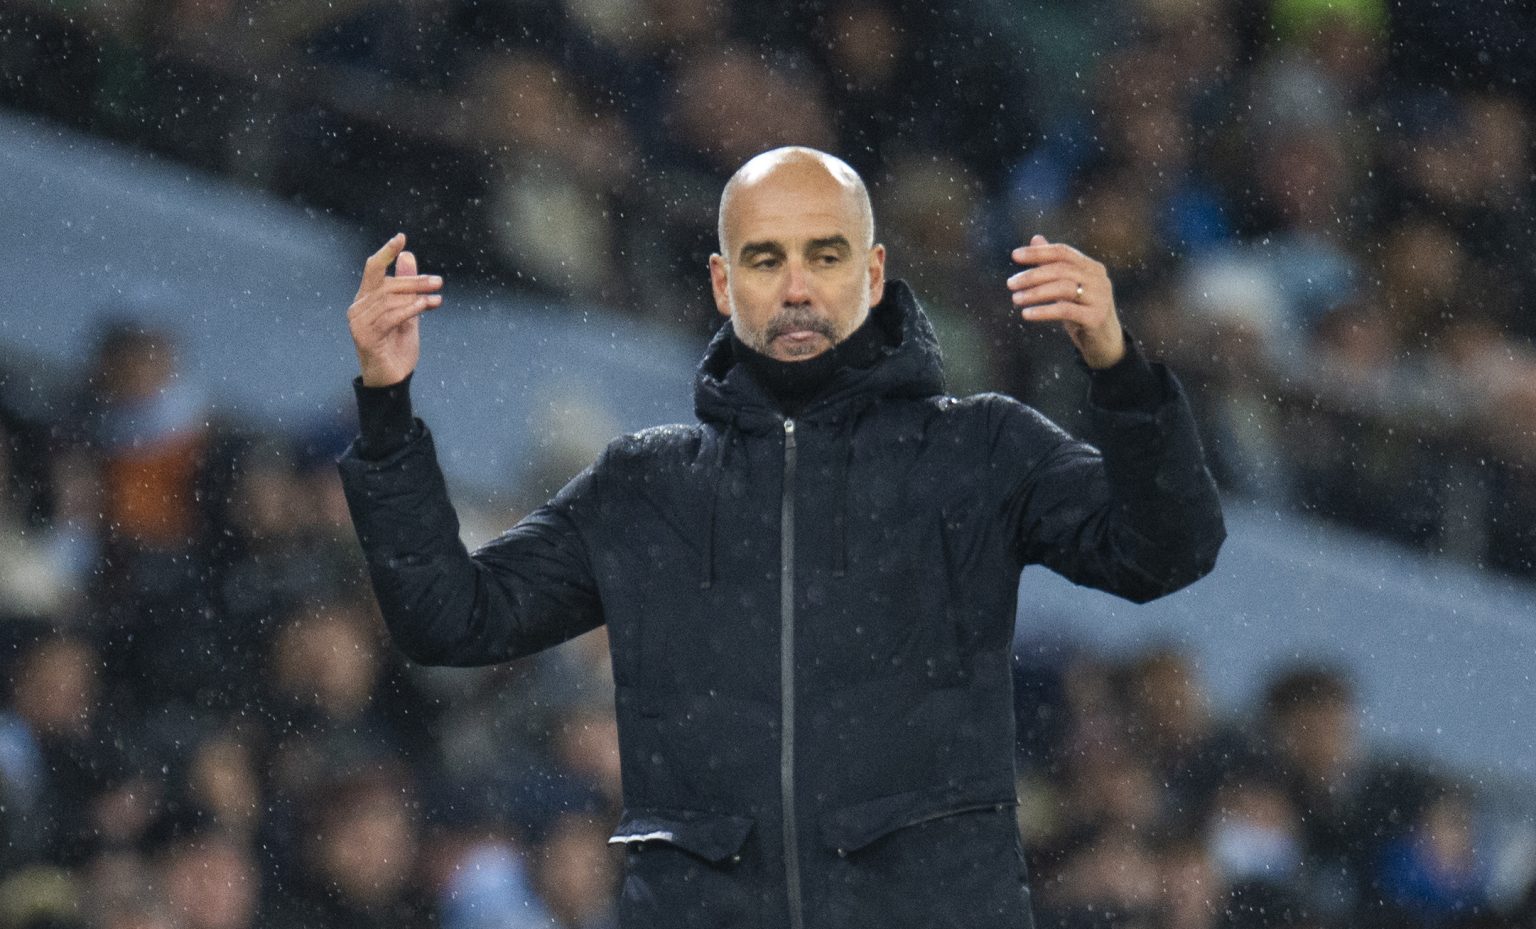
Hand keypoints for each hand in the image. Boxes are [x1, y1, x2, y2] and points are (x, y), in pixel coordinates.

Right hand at [347, 233, 443, 386]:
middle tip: (438, 281)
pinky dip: (409, 309)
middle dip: (414, 281)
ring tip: (436, 298)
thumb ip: (408, 286)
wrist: (392, 379)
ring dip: (416, 296)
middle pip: (386, 283)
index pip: (373, 268)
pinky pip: (390, 317)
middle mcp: (358, 307)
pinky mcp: (365, 337)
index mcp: (366, 298)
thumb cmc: (397, 346)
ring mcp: (359, 323)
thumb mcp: (408, 311)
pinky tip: (425, 306)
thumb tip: (408, 255)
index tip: (402, 238)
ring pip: (389, 299)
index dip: (386, 252)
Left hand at [1007, 234, 1125, 368]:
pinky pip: (1065, 310)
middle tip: (1010, 283)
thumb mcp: (1067, 287)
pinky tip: (1026, 314)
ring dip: (1035, 293)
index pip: (1063, 252)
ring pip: (1063, 288)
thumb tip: (1036, 238)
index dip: (1038, 252)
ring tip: (1015, 299)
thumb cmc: (1082, 312)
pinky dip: (1044, 311)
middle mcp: (1099, 279)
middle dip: (1032, 275)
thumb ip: (1053, 264)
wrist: (1105, 343)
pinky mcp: (1096, 318)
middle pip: (1061, 269)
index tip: (1014, 256)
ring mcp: (1100, 298)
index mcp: (1092, 267)